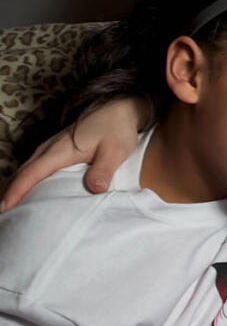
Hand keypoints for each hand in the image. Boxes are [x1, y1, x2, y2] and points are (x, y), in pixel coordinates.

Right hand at [1, 96, 145, 211]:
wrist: (117, 109)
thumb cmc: (116, 129)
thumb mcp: (115, 151)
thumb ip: (103, 171)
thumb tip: (94, 190)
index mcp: (59, 151)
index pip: (31, 173)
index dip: (16, 191)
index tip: (5, 207)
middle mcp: (48, 149)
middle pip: (22, 174)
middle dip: (9, 194)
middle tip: (4, 215)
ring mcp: (50, 149)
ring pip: (25, 171)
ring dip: (15, 188)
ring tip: (11, 209)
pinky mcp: (54, 151)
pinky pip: (34, 169)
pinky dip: (25, 181)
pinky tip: (27, 195)